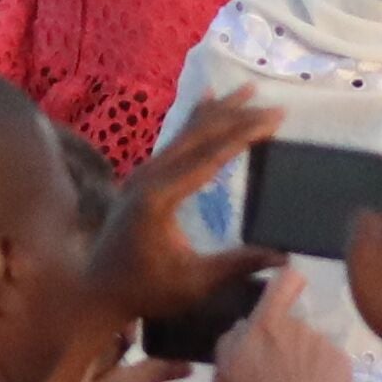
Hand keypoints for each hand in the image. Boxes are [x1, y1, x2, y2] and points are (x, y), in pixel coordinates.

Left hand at [106, 98, 289, 335]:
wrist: (96, 291)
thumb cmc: (146, 291)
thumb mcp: (195, 282)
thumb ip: (238, 265)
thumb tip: (285, 255)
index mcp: (160, 198)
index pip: (210, 157)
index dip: (245, 135)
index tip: (275, 119)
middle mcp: (149, 176)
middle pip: (198, 136)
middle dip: (237, 116)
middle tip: (272, 105)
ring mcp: (142, 173)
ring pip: (185, 132)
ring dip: (218, 111)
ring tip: (246, 90)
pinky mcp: (142, 177)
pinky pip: (173, 141)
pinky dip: (195, 120)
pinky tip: (206, 100)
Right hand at [209, 270, 354, 381]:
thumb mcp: (223, 376)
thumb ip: (230, 343)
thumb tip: (241, 328)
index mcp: (268, 325)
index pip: (284, 282)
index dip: (287, 280)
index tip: (288, 287)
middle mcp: (300, 326)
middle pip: (293, 327)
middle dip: (287, 344)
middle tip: (279, 375)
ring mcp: (324, 344)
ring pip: (312, 348)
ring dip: (305, 363)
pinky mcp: (343, 364)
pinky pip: (330, 364)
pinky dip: (323, 377)